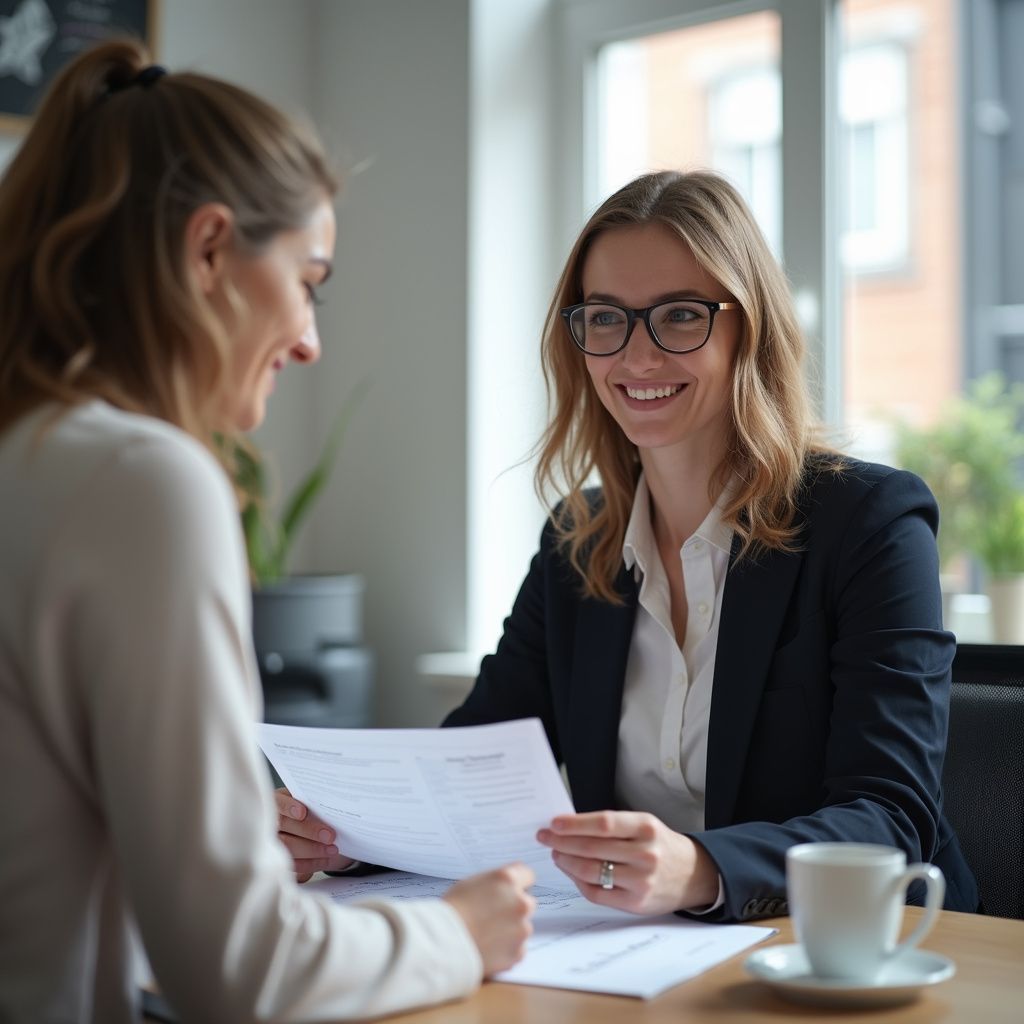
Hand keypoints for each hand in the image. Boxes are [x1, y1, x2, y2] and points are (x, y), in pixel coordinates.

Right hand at [274, 788, 353, 881]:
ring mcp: (272, 843)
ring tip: (332, 849)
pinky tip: (326, 859)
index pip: (276, 803)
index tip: (302, 812)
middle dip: (308, 830)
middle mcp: (269, 821)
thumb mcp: (311, 802)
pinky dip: (311, 862)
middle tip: (330, 836)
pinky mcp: (280, 862)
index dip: (287, 807)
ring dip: (312, 849)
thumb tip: (328, 804)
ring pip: (287, 847)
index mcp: (277, 802)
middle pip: (284, 826)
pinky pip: (293, 864)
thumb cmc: (312, 810)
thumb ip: (314, 802)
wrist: (312, 828)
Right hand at [442, 864, 535, 975]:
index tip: (509, 891)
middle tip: (492, 916)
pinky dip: (506, 949)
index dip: (516, 883)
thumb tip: (504, 889)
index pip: (527, 874)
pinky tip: (488, 948)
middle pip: (526, 902)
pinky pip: (517, 948)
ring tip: (485, 935)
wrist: (444, 943)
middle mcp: (521, 902)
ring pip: (522, 927)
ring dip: (510, 930)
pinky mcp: (519, 952)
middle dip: (513, 908)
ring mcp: (522, 929)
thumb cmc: (452, 910)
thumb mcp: (472, 883)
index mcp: (508, 880)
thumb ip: (495, 884)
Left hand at [537, 810, 718, 915]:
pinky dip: (579, 881)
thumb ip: (613, 826)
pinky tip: (571, 872)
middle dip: (562, 842)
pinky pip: (597, 893)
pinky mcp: (635, 903)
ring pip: (591, 871)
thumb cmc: (660, 845)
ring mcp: (641, 881)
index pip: (604, 824)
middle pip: (593, 848)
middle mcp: (645, 854)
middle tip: (545, 837)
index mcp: (646, 828)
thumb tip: (569, 825)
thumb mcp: (644, 825)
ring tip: (556, 853)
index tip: (554, 823)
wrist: (692, 875)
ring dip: (566, 862)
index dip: (575, 823)